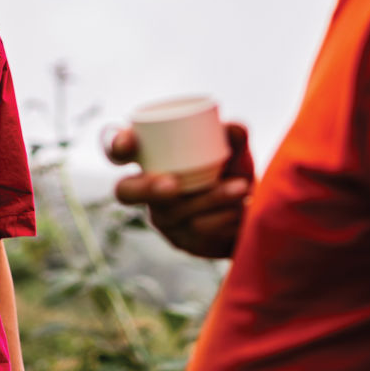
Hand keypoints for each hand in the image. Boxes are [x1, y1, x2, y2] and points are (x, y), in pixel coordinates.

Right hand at [108, 122, 253, 258]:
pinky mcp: (181, 242)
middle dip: (146, 188)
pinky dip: (224, 218)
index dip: (114, 146)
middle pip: (125, 191)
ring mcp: (161, 218)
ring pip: (174, 212)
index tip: (128, 143)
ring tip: (241, 186)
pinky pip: (197, 232)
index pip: (116, 151)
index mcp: (149, 158)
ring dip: (210, 198)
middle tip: (173, 184)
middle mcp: (145, 189)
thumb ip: (234, 136)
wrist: (255, 213)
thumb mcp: (235, 152)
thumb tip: (232, 128)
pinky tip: (242, 210)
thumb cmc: (232, 171)